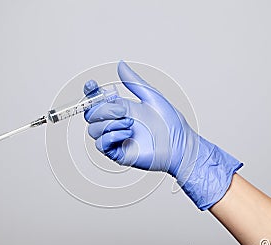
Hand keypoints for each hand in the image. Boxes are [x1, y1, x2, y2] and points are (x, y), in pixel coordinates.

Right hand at [84, 61, 241, 209]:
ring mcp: (115, 138)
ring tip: (130, 124)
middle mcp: (116, 123)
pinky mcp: (117, 153)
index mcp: (121, 108)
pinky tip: (127, 133)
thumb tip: (121, 64)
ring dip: (109, 124)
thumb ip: (133, 81)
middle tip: (122, 110)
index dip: (90, 93)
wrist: (179, 145)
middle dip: (102, 110)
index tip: (92, 85)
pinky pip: (101, 144)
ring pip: (93, 129)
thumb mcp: (151, 96)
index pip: (96, 100)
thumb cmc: (170, 123)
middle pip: (91, 115)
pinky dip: (111, 136)